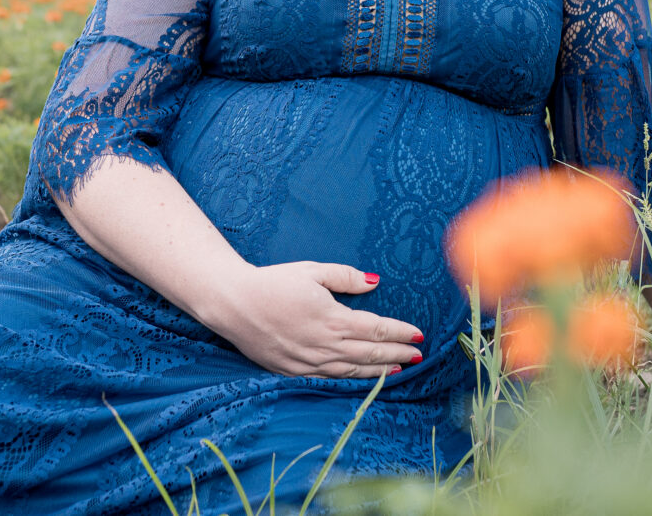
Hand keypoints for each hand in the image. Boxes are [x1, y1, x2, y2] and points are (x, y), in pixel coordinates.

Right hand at [201, 261, 424, 377]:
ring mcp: (309, 362)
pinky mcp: (293, 371)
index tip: (418, 334)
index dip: (400, 333)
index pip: (376, 330)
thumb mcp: (311, 272)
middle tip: (419, 355)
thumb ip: (345, 277)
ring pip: (353, 371)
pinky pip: (330, 379)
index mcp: (333, 319)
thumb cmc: (272, 283)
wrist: (233, 303)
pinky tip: (361, 378)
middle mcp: (325, 345)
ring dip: (379, 371)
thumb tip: (374, 282)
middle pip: (370, 354)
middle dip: (398, 354)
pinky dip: (352, 380)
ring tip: (399, 369)